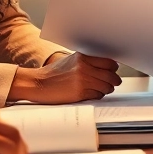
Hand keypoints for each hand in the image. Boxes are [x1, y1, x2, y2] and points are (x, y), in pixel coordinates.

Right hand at [7, 52, 121, 103]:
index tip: (113, 71)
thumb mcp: (71, 61)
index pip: (109, 62)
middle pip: (110, 75)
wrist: (38, 84)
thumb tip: (106, 66)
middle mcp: (84, 68)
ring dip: (107, 89)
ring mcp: (82, 81)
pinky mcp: (80, 93)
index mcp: (83, 58)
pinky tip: (92, 93)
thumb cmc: (53, 73)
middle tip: (114, 82)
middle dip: (114, 80)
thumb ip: (87, 62)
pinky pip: (97, 95)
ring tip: (102, 89)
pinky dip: (97, 95)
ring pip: (106, 87)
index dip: (113, 68)